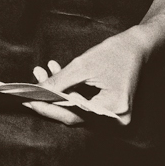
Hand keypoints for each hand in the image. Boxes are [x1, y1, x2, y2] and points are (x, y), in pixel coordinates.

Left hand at [24, 28, 150, 125]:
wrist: (137, 46)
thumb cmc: (115, 53)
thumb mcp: (83, 64)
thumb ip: (59, 81)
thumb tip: (37, 91)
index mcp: (113, 110)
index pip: (73, 115)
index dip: (48, 108)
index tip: (27, 99)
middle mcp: (115, 119)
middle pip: (74, 115)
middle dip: (49, 99)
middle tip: (28, 89)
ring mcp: (113, 115)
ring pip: (76, 108)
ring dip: (56, 91)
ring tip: (40, 72)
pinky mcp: (109, 108)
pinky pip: (83, 103)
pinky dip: (68, 90)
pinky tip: (55, 72)